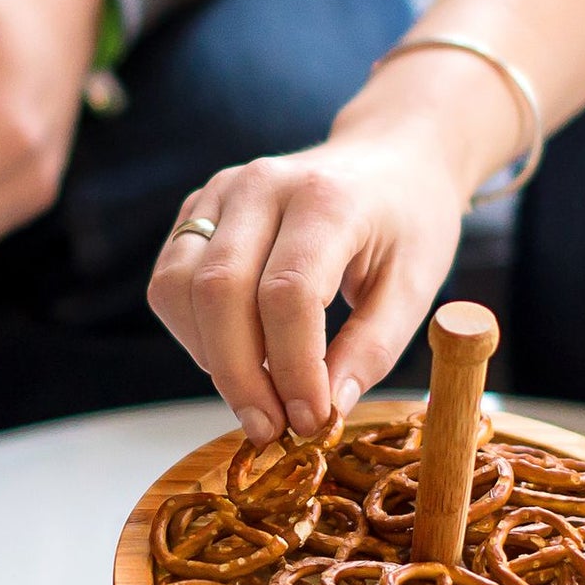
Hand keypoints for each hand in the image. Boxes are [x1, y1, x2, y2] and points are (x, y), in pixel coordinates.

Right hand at [147, 118, 467, 445]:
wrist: (390, 155)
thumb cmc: (408, 222)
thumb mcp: (414, 287)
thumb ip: (371, 350)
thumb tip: (325, 411)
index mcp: (326, 200)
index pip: (288, 294)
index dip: (292, 369)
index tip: (310, 419)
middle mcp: (261, 186)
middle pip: (220, 293)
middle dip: (240, 377)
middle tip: (270, 429)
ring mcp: (220, 193)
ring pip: (179, 290)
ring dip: (211, 358)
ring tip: (257, 392)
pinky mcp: (196, 211)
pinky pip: (170, 283)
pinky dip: (195, 335)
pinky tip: (239, 354)